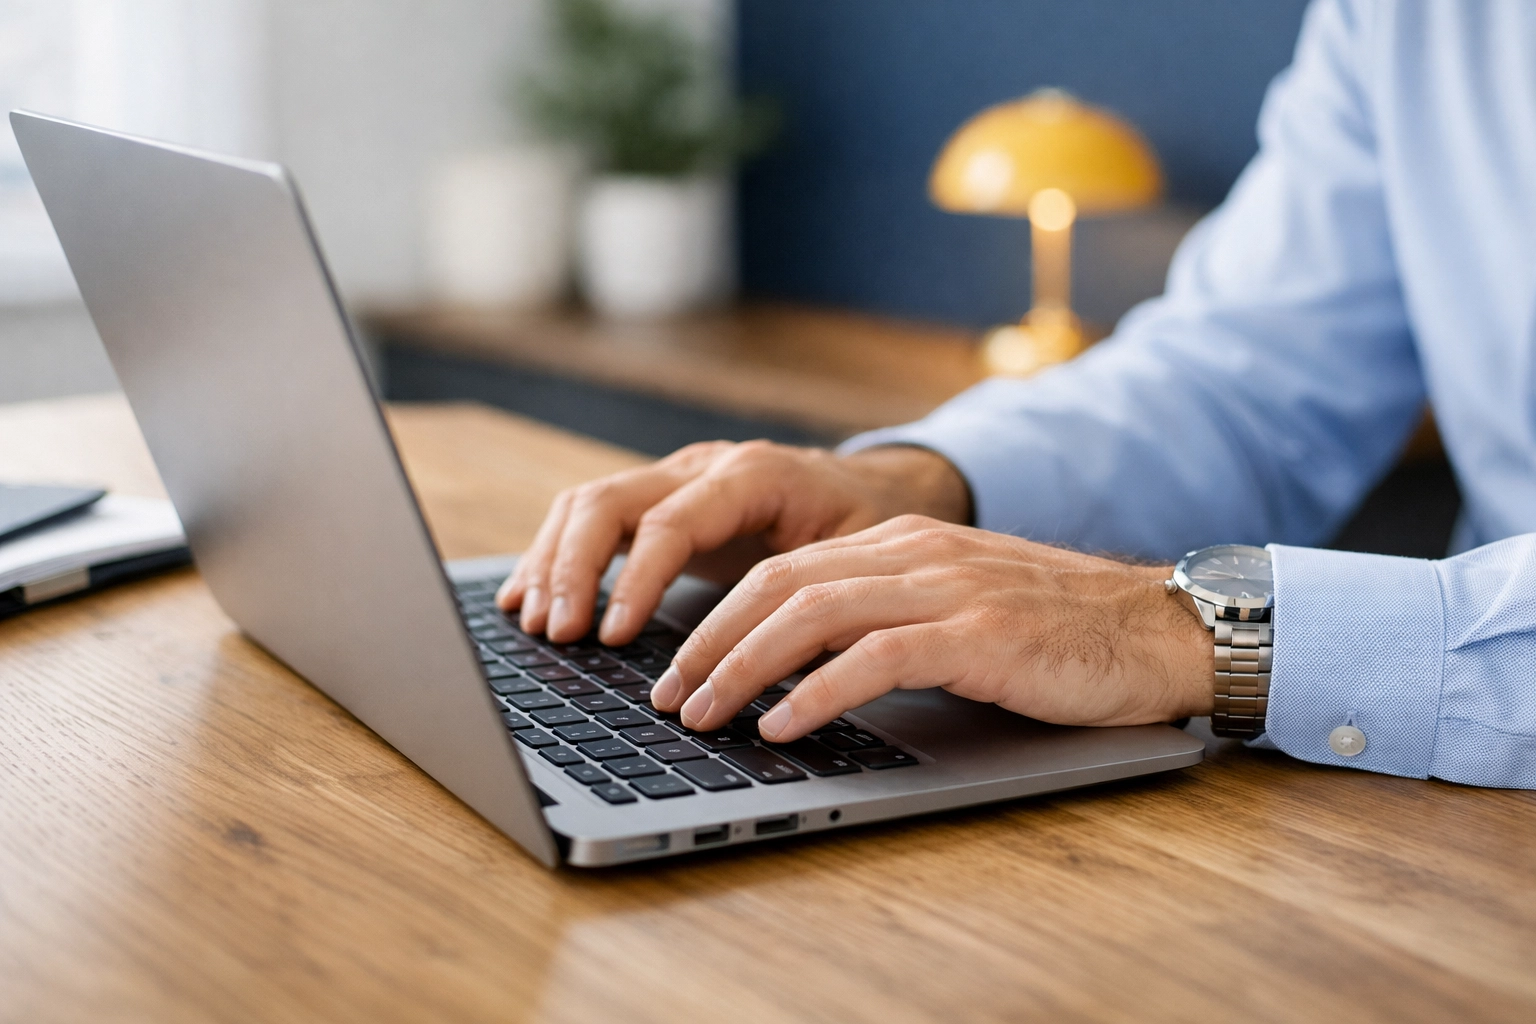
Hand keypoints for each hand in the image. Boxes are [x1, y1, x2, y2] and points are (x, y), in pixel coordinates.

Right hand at [496, 441, 970, 643]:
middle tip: (559, 633)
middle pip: (609, 500)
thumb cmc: (871, 527)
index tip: (615, 636)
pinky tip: (529, 599)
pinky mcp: (660, 501)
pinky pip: (592, 517)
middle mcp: (704, 466)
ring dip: (554, 563)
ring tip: (535, 624)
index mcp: (753, 474)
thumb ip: (814, 600)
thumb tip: (772, 666)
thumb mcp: (859, 559)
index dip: (637, 579)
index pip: (671, 519)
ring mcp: (676, 478)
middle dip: (574, 568)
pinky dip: (556, 557)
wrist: (877, 489)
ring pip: (589, 503)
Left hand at [649, 515, 1213, 740]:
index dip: (718, 618)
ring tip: (705, 715)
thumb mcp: (958, 610)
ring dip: (744, 667)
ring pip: (813, 613)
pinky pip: (876, 658)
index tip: (678, 666)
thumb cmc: (1058, 634)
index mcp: (902, 543)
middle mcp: (915, 553)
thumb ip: (887, 623)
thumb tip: (804, 675)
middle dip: (710, 641)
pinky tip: (783, 724)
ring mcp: (948, 588)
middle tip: (668, 695)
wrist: (1159, 629)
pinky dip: (818, 691)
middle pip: (780, 585)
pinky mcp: (980, 633)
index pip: (783, 569)